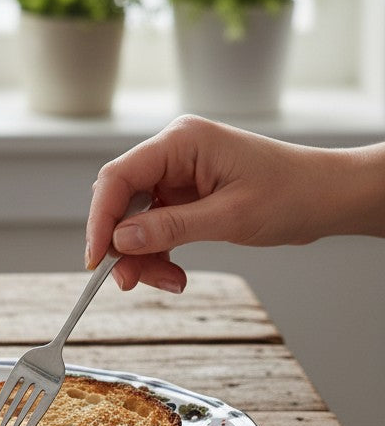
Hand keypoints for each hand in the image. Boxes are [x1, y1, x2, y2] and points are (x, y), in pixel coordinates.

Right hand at [84, 115, 384, 291]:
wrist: (329, 197)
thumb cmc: (293, 193)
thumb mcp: (229, 217)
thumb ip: (169, 228)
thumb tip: (120, 240)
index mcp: (182, 142)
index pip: (118, 178)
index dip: (100, 220)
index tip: (96, 258)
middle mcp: (174, 153)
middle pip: (122, 201)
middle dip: (122, 245)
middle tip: (128, 280)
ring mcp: (178, 174)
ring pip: (136, 221)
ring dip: (144, 256)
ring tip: (167, 282)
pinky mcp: (186, 195)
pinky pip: (156, 227)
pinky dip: (159, 254)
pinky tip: (175, 275)